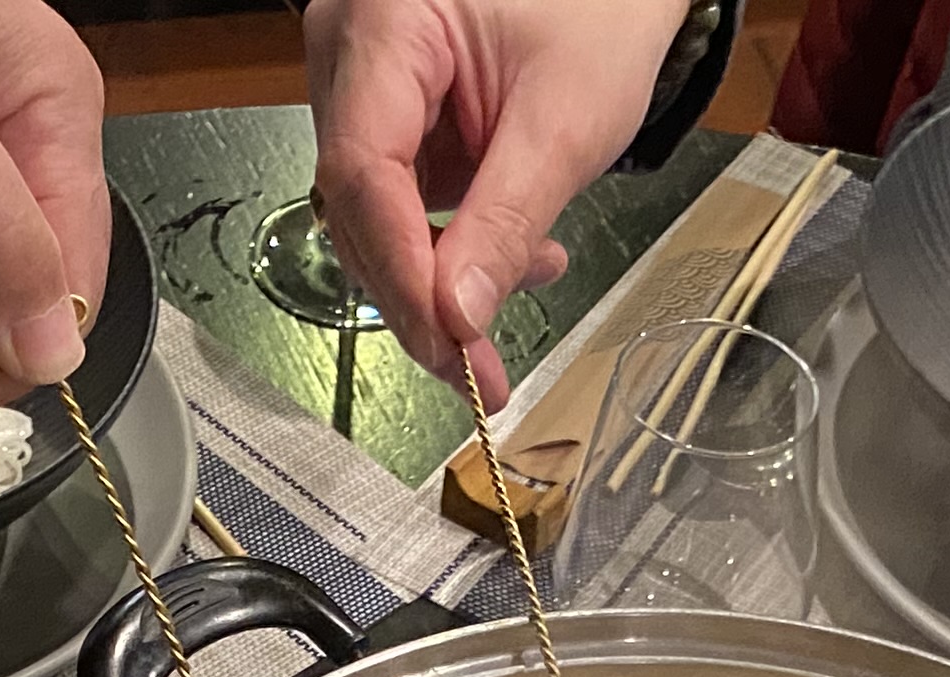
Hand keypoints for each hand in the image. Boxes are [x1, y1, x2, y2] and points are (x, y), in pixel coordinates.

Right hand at [308, 0, 686, 401]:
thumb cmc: (600, 4)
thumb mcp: (564, 119)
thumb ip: (505, 222)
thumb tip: (457, 318)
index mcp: (381, 24)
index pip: (362, 174)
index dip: (402, 275)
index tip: (450, 349)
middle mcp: (349, 47)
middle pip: (358, 202)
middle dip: (423, 292)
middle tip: (480, 367)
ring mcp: (362, 78)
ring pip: (374, 210)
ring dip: (442, 270)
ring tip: (531, 271)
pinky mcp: (390, 107)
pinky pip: (400, 194)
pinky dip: (452, 237)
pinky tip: (514, 248)